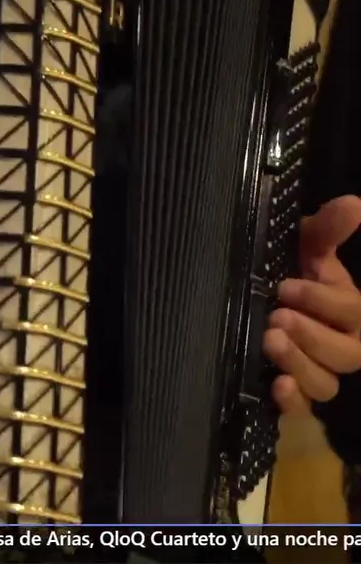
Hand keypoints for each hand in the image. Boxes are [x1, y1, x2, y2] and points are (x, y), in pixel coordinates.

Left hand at [265, 195, 360, 414]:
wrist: (259, 304)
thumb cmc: (291, 275)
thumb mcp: (306, 249)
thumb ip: (327, 230)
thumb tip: (353, 202)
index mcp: (350, 313)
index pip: (352, 313)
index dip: (323, 301)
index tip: (287, 286)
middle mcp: (343, 347)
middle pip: (345, 355)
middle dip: (312, 335)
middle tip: (276, 317)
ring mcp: (319, 373)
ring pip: (325, 384)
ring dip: (299, 364)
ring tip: (269, 341)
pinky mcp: (294, 395)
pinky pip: (301, 408)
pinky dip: (292, 400)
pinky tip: (276, 387)